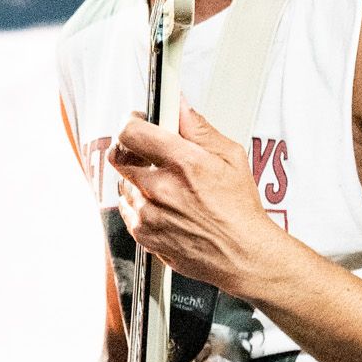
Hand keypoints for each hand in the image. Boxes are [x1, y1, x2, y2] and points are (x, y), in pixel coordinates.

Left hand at [108, 106, 283, 289]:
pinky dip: (141, 203)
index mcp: (183, 164)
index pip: (131, 131)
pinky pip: (128, 209)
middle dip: (132, 149)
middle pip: (119, 156)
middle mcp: (160, 189)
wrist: (242, 254)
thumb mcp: (230, 157)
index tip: (138, 121)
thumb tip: (180, 106)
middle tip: (149, 152)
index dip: (131, 122)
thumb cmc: (240, 211)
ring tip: (167, 185)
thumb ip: (198, 127)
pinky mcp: (143, 234)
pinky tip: (165, 206)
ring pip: (124, 183)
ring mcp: (148, 214)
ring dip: (139, 179)